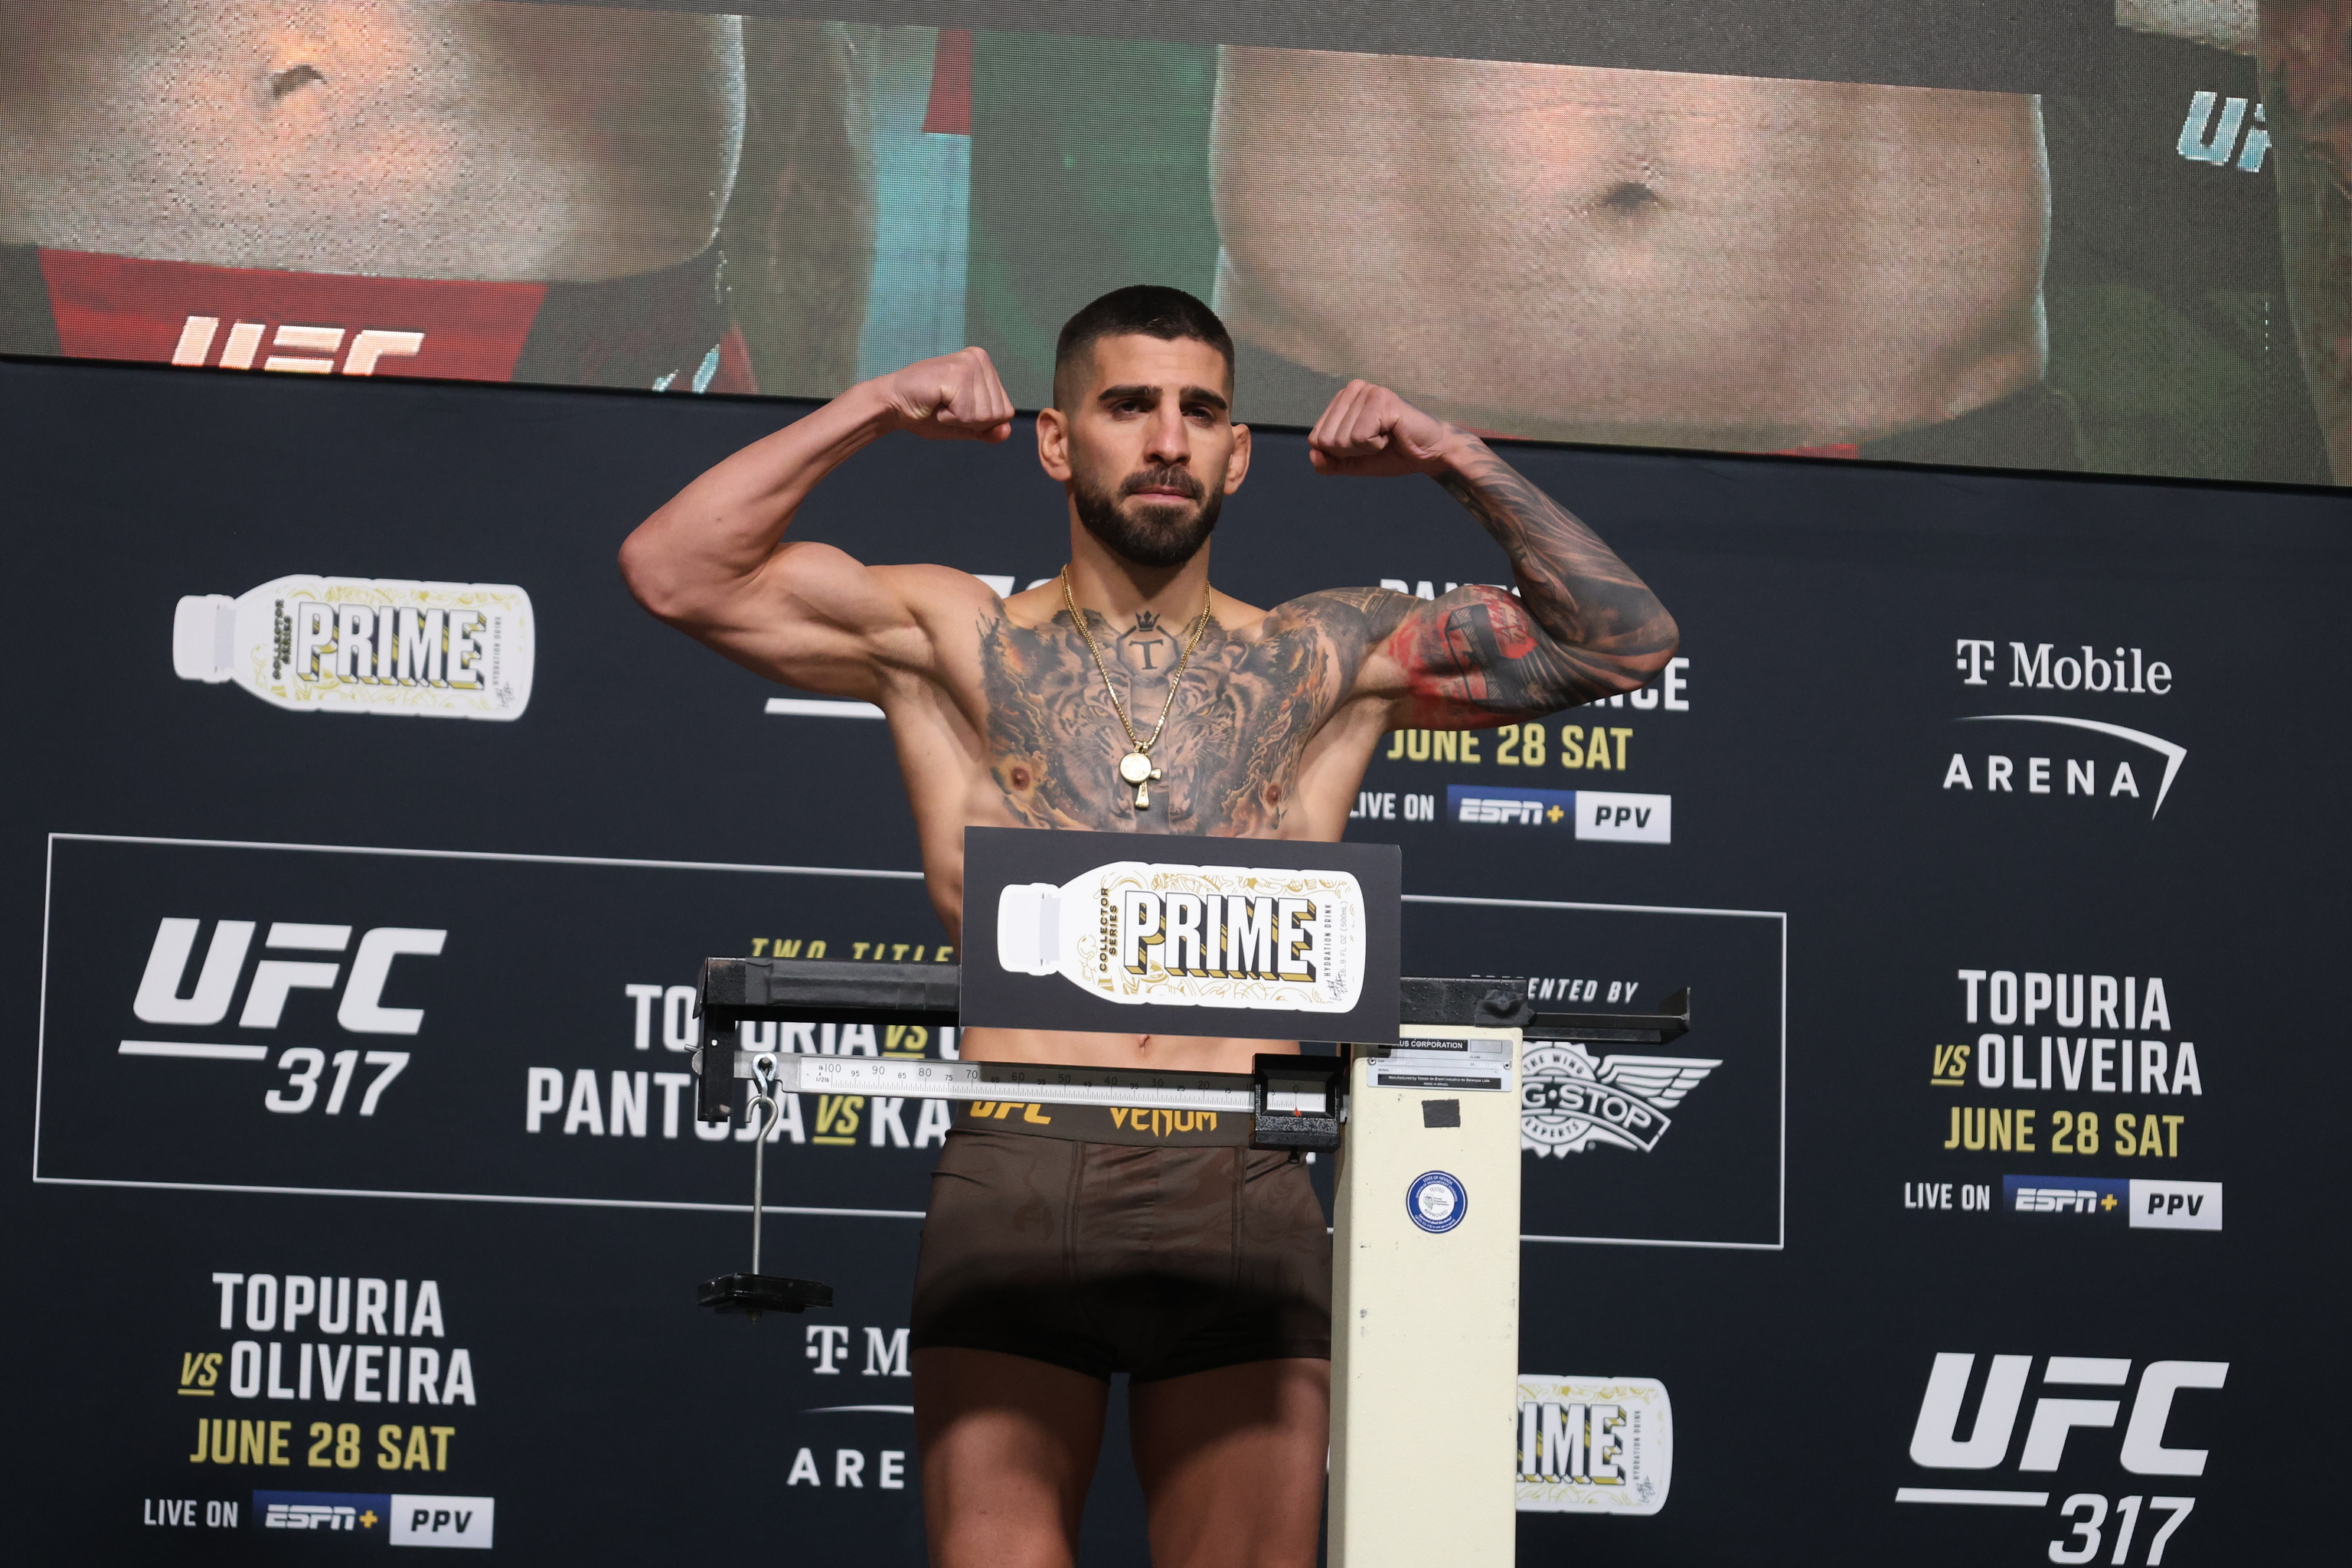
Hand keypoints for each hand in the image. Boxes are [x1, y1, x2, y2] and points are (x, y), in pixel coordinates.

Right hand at [873, 347, 1015, 442]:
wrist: (893, 404)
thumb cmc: (926, 412)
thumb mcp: (964, 425)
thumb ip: (987, 429)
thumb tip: (1007, 432)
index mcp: (986, 367)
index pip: (1006, 412)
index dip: (980, 422)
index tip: (955, 408)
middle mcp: (981, 359)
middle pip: (998, 414)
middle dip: (970, 421)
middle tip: (946, 405)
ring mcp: (970, 364)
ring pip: (984, 415)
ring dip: (958, 418)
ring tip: (940, 402)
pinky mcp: (957, 374)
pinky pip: (967, 414)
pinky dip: (949, 417)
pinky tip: (935, 401)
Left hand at [1307, 380, 1465, 475]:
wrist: (1430, 453)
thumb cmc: (1393, 453)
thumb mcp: (1354, 462)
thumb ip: (1330, 462)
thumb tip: (1313, 454)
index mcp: (1342, 399)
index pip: (1316, 439)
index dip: (1340, 454)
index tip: (1365, 445)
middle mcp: (1352, 388)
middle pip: (1326, 440)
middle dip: (1352, 452)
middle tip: (1377, 442)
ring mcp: (1367, 391)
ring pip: (1342, 440)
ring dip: (1366, 449)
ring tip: (1385, 437)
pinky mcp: (1381, 400)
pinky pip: (1360, 437)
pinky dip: (1376, 445)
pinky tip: (1391, 433)